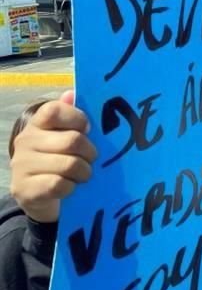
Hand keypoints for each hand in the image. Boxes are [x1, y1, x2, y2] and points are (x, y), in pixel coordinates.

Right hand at [9, 92, 96, 223]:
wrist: (41, 196)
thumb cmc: (60, 160)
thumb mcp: (66, 137)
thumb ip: (71, 116)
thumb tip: (72, 93)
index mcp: (37, 123)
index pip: (55, 110)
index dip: (78, 119)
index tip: (87, 131)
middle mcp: (25, 141)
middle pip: (72, 141)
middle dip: (90, 153)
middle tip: (91, 159)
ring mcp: (22, 165)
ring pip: (69, 164)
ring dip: (84, 172)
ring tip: (82, 174)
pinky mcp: (24, 189)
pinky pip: (59, 184)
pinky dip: (71, 187)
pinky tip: (69, 186)